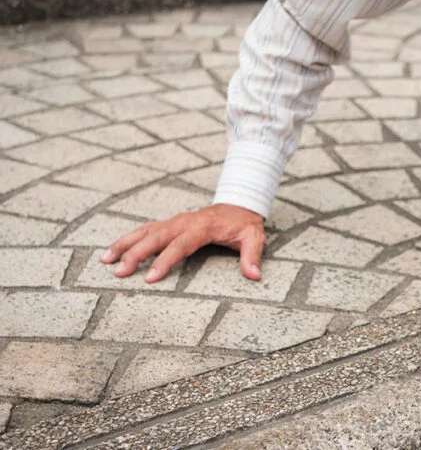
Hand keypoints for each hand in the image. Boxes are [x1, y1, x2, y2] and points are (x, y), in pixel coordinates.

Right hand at [101, 204, 265, 282]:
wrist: (239, 203)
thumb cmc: (244, 224)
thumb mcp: (254, 237)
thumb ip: (252, 256)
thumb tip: (254, 275)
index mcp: (202, 227)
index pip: (180, 245)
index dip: (165, 261)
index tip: (150, 278)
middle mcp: (184, 222)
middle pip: (156, 238)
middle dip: (136, 254)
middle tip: (119, 272)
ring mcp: (175, 221)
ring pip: (145, 231)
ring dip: (125, 244)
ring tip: (105, 260)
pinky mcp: (170, 223)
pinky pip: (146, 229)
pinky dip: (129, 238)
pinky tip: (114, 249)